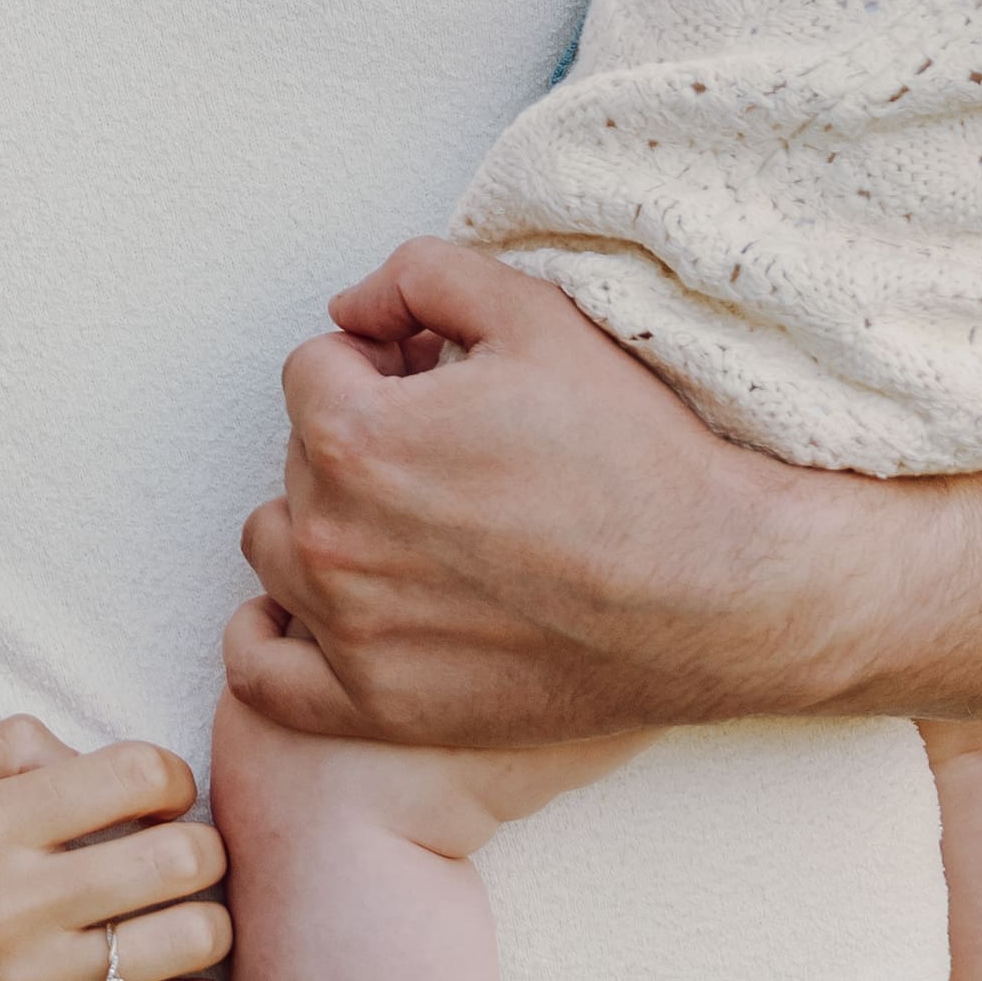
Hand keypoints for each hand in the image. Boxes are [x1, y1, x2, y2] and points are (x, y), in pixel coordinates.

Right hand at [0, 719, 225, 980]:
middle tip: (183, 867)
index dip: (171, 780)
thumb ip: (7, 751)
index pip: (140, 773)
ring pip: (196, 938)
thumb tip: (96, 758)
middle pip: (187, 855)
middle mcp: (12, 900)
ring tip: (183, 927)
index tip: (159, 802)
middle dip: (204, 852)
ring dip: (209, 926)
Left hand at [228, 238, 836, 748]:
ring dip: (324, 520)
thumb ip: (420, 275)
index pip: (314, 368)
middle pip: (301, 455)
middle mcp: (331, 539)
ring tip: (413, 519)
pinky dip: (270, 639)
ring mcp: (350, 633)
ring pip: (277, 546)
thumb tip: (353, 309)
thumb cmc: (634, 453)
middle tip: (456, 449)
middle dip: (362, 434)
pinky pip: (264, 676)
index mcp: (355, 438)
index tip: (444, 381)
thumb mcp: (536, 314)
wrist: (717, 591)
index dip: (382, 360)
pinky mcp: (379, 705)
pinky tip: (306, 612)